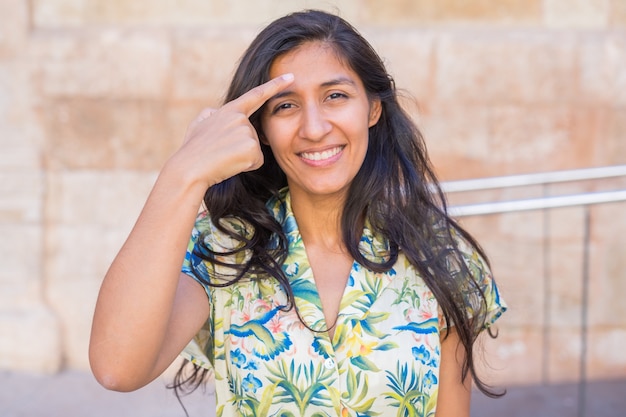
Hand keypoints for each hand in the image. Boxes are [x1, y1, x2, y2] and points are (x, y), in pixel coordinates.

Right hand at [172, 73, 293, 187]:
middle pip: (253, 135)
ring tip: (223, 156)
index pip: (256, 95)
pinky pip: (256, 161)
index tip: (291, 77)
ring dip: (242, 156)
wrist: (190, 168)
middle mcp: (240, 118)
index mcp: (230, 110)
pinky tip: (230, 163)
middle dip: (241, 146)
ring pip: (254, 149)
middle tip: (220, 150)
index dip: (275, 86)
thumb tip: (216, 112)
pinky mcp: (251, 148)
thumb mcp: (198, 124)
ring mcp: (246, 132)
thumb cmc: (192, 149)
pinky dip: (245, 166)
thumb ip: (211, 115)